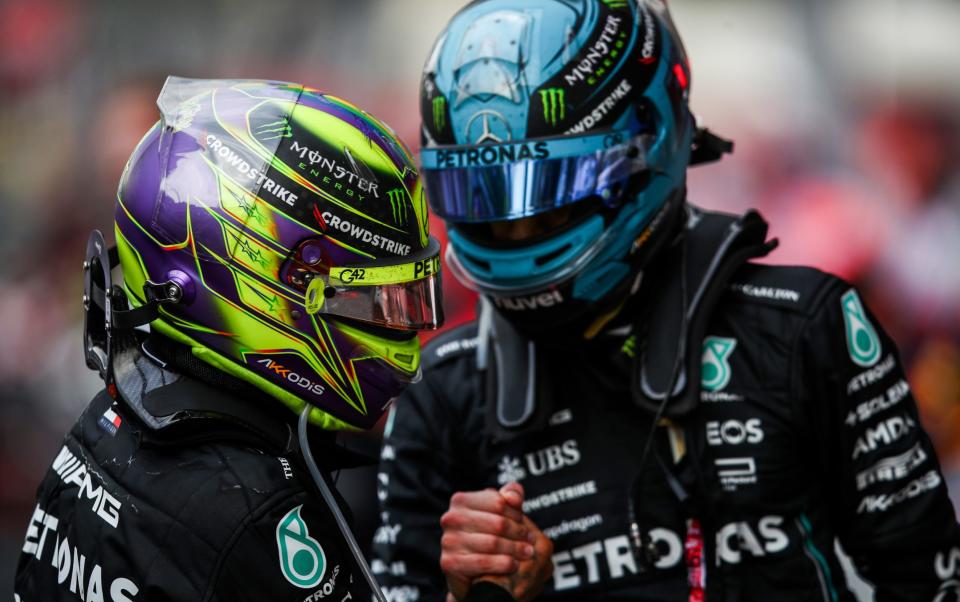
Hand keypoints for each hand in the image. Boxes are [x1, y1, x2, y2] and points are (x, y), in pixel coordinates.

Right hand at [440, 483, 552, 600]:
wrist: (470, 572)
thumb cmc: (488, 535)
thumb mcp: (499, 512)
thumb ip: (510, 495)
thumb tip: (513, 498)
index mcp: (461, 501)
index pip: (498, 502)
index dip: (516, 514)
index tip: (524, 523)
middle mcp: (451, 518)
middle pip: (498, 523)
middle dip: (519, 532)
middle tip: (531, 540)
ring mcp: (448, 541)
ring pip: (493, 543)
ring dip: (515, 549)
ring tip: (527, 553)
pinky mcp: (449, 562)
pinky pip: (484, 562)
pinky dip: (503, 564)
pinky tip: (514, 565)